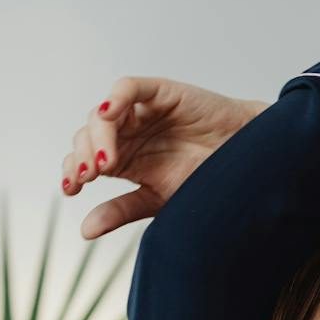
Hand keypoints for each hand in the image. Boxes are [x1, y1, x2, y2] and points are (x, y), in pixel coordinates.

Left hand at [60, 79, 268, 239]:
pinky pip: (128, 88)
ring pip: (103, 116)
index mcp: (124, 158)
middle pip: (88, 136)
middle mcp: (128, 133)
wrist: (246, 165)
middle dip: (84, 156)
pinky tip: (108, 115)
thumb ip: (122, 210)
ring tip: (105, 162)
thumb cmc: (206, 179)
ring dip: (97, 137)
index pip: (85, 159)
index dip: (73, 171)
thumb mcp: (158, 200)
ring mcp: (141, 111)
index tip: (73, 189)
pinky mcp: (160, 93)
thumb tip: (84, 231)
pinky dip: (114, 98)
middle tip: (90, 177)